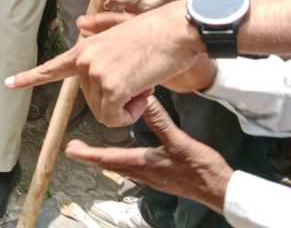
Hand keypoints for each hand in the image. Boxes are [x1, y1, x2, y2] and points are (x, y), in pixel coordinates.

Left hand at [4, 0, 214, 126]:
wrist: (177, 29)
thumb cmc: (157, 33)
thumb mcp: (121, 34)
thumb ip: (99, 37)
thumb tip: (81, 25)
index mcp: (86, 47)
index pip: (53, 66)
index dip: (30, 77)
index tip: (8, 83)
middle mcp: (85, 59)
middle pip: (93, 102)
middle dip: (117, 100)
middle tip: (138, 80)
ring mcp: (95, 72)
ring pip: (105, 113)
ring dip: (127, 107)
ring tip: (142, 81)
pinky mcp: (111, 86)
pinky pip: (115, 118)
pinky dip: (131, 113)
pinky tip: (143, 92)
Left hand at [65, 97, 232, 213]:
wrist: (220, 190)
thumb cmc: (201, 169)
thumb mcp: (179, 141)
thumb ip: (160, 121)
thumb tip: (143, 99)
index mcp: (143, 163)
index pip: (107, 158)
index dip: (87, 153)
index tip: (70, 149)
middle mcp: (142, 173)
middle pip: (109, 164)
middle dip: (91, 156)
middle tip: (74, 149)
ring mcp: (150, 177)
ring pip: (120, 167)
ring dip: (105, 158)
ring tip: (92, 151)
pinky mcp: (159, 177)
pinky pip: (132, 168)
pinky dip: (120, 160)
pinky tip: (124, 155)